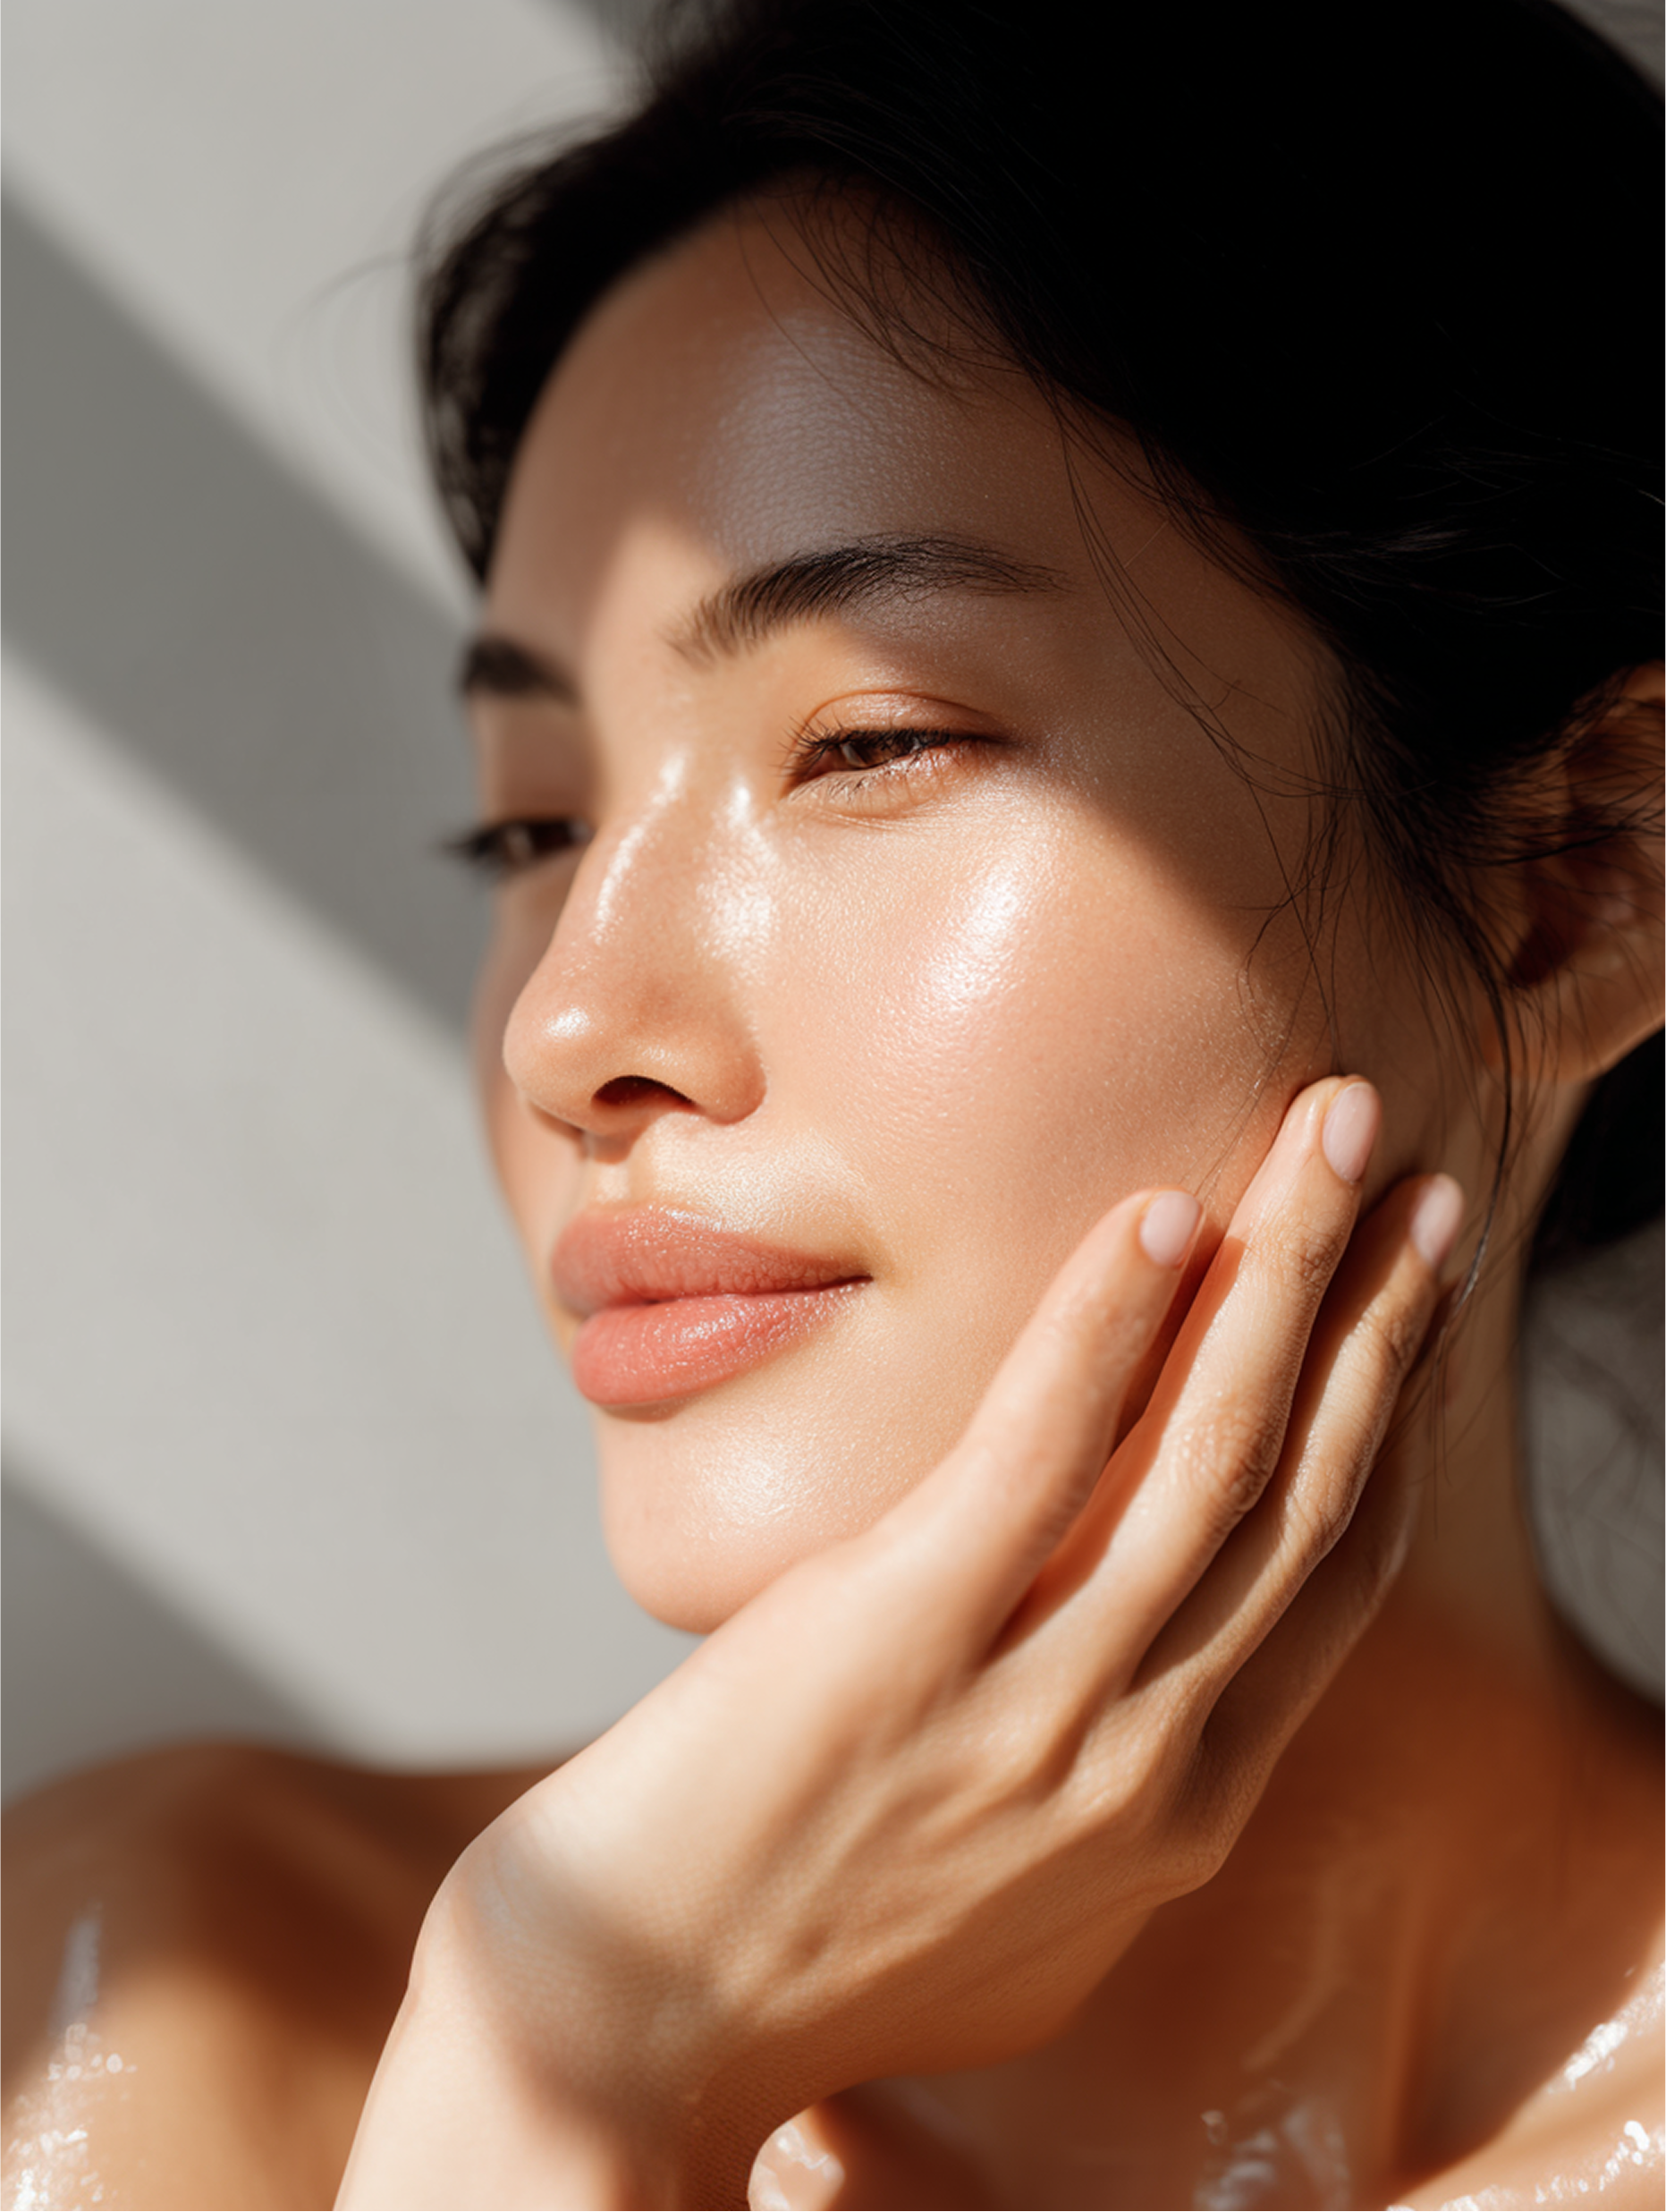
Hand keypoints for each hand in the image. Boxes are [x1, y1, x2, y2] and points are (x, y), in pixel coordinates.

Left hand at [338, 1077, 1462, 2210]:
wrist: (629, 2031)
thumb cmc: (810, 1952)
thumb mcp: (1025, 1908)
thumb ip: (1113, 1795)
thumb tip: (1151, 1686)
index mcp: (1183, 1813)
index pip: (1332, 1576)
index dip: (1391, 1419)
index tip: (1413, 1295)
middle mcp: (1148, 1761)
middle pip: (1307, 1495)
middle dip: (1381, 1315)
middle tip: (1410, 1171)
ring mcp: (1035, 1706)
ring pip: (1214, 1457)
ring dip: (1290, 1276)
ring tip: (1323, 1138)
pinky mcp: (900, 1638)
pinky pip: (1039, 1455)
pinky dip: (1109, 1327)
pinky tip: (1154, 1214)